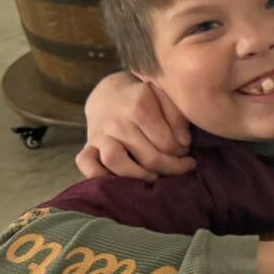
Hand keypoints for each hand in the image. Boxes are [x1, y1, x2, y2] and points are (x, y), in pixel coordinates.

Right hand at [76, 73, 194, 180]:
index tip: (186, 151)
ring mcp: (99, 135)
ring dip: (139, 175)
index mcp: (139, 106)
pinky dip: (100, 176)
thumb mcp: (163, 95)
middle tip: (180, 166)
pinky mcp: (87, 145)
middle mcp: (117, 122)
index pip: (167, 143)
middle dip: (170, 167)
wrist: (109, 92)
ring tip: (154, 177)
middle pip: (148, 157)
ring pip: (116, 162)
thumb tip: (184, 142)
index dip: (182, 152)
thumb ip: (178, 116)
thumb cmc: (143, 97)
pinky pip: (87, 165)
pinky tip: (121, 180)